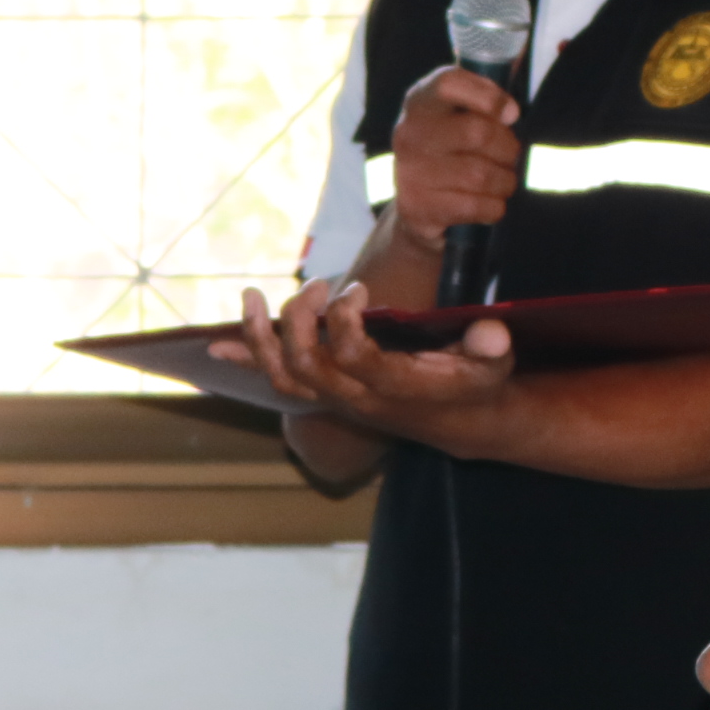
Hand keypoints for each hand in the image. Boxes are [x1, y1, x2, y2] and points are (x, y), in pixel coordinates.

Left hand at [215, 277, 518, 443]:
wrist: (461, 423)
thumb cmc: (474, 383)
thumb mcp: (492, 364)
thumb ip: (489, 347)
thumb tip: (490, 332)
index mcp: (394, 387)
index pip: (352, 357)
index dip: (343, 322)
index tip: (356, 290)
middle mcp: (358, 397)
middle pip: (306, 366)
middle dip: (299, 322)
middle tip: (315, 286)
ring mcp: (338, 399)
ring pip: (284, 376)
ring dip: (259, 340)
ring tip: (248, 298)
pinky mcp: (328, 394)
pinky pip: (277, 380)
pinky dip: (248, 360)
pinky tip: (217, 345)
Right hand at [383, 65, 521, 259]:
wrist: (417, 206)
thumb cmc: (451, 152)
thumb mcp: (460, 117)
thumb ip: (486, 102)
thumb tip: (511, 111)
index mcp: (421, 102)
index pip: (449, 84)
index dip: (488, 96)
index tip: (512, 113)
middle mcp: (409, 133)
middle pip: (478, 132)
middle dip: (508, 148)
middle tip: (511, 156)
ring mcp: (409, 171)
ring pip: (481, 175)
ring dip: (505, 181)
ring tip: (503, 181)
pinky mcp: (417, 206)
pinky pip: (474, 206)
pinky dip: (494, 206)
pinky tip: (490, 202)